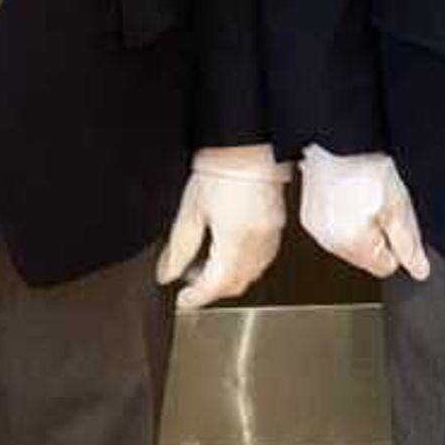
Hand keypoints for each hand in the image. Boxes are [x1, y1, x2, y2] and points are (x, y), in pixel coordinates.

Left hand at [157, 146, 288, 310]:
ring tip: (206, 263)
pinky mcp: (277, 227)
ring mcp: (271, 236)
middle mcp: (257, 243)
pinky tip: (228, 251)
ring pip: (251, 275)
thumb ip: (179, 248)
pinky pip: (262, 259)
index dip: (196, 298)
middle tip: (191, 282)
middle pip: (236, 285)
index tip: (183, 299)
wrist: (246, 145)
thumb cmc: (221, 168)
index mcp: (234, 241)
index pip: (215, 286)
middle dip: (212, 290)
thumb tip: (167, 273)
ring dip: (229, 278)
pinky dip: (244, 264)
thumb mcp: (190, 210)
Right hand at [297, 146, 431, 282]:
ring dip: (360, 228)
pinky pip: (334, 230)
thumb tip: (419, 270)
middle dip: (378, 236)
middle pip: (367, 258)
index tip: (393, 220)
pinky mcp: (309, 218)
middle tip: (378, 205)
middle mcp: (330, 243)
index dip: (396, 245)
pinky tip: (347, 197)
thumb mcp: (398, 206)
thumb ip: (408, 243)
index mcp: (354, 244)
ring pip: (350, 244)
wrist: (338, 141)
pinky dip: (343, 219)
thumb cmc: (366, 167)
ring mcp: (316, 231)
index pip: (386, 267)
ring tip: (362, 198)